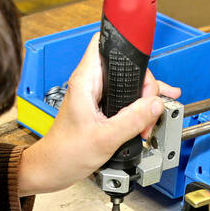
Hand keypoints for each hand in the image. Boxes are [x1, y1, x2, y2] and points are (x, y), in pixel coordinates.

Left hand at [17, 33, 180, 196]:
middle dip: (144, 85)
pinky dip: (140, 105)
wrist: (53, 168)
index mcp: (85, 81)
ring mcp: (95, 94)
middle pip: (125, 66)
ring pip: (128, 83)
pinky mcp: (100, 106)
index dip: (126, 45)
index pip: (104, 42)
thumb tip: (155, 104)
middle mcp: (90, 82)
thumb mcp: (105, 138)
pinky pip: (125, 97)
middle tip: (150, 108)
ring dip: (144, 98)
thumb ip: (133, 119)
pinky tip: (154, 113)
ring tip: (154, 116)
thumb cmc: (66, 153)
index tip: (144, 60)